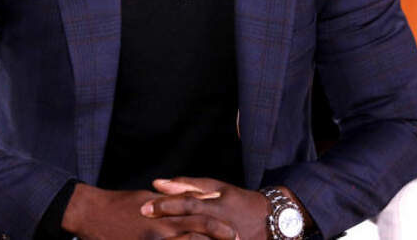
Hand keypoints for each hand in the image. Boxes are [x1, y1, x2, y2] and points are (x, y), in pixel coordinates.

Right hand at [62, 182, 237, 239]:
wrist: (92, 212)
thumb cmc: (121, 204)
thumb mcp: (149, 198)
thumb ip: (172, 201)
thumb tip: (194, 201)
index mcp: (166, 211)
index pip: (200, 218)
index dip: (219, 227)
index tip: (234, 233)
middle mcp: (162, 227)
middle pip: (198, 235)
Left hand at [140, 177, 270, 239]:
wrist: (273, 221)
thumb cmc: (239, 201)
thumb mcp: (217, 188)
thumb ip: (187, 185)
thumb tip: (157, 183)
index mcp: (218, 204)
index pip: (188, 204)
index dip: (166, 206)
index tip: (144, 208)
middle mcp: (221, 223)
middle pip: (190, 223)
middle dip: (166, 223)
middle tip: (143, 219)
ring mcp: (226, 239)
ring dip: (178, 239)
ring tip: (154, 239)